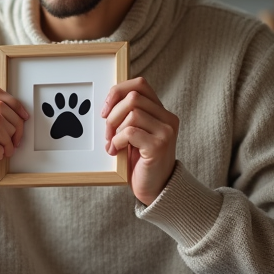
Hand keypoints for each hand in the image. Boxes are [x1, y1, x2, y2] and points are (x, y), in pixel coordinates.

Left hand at [102, 77, 179, 206]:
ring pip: (131, 114)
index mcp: (162, 112)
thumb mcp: (135, 134)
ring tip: (112, 144)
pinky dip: (117, 141)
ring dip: (114, 130)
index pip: (140, 84)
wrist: (156, 189)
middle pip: (133, 97)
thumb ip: (129, 116)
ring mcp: (166, 131)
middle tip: (107, 134)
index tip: (105, 110)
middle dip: (113, 114)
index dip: (118, 92)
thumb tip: (108, 101)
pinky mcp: (159, 146)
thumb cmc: (141, 162)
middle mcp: (168, 118)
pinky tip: (116, 151)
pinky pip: (130, 132)